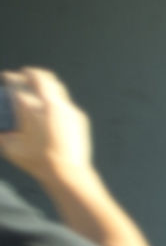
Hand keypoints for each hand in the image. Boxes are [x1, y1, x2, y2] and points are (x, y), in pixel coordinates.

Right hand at [0, 67, 93, 185]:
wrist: (67, 172)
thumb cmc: (37, 161)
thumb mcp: (8, 146)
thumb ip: (0, 132)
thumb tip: (1, 126)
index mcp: (29, 108)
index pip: (17, 84)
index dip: (10, 78)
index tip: (7, 78)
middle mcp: (49, 104)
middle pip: (39, 76)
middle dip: (28, 73)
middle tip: (22, 74)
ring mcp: (66, 108)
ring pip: (55, 84)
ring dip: (44, 80)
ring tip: (36, 81)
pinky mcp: (78, 116)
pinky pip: (65, 100)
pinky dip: (55, 96)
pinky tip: (50, 103)